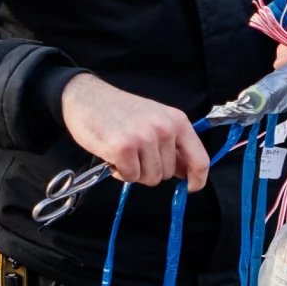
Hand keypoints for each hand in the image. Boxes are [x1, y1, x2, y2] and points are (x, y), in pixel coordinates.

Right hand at [61, 73, 209, 190]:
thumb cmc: (120, 110)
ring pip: (150, 178)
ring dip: (135, 171)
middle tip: (135, 152)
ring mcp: (144, 138)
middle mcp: (164, 128)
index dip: (198, 179)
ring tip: (124, 152)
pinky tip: (113, 155)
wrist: (87, 97)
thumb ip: (172, 145)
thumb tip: (185, 172)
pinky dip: (120, 172)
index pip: (199, 159)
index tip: (190, 187)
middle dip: (150, 169)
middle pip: (168, 173)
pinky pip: (130, 177)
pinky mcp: (123, 148)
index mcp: (177, 121)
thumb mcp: (155, 120)